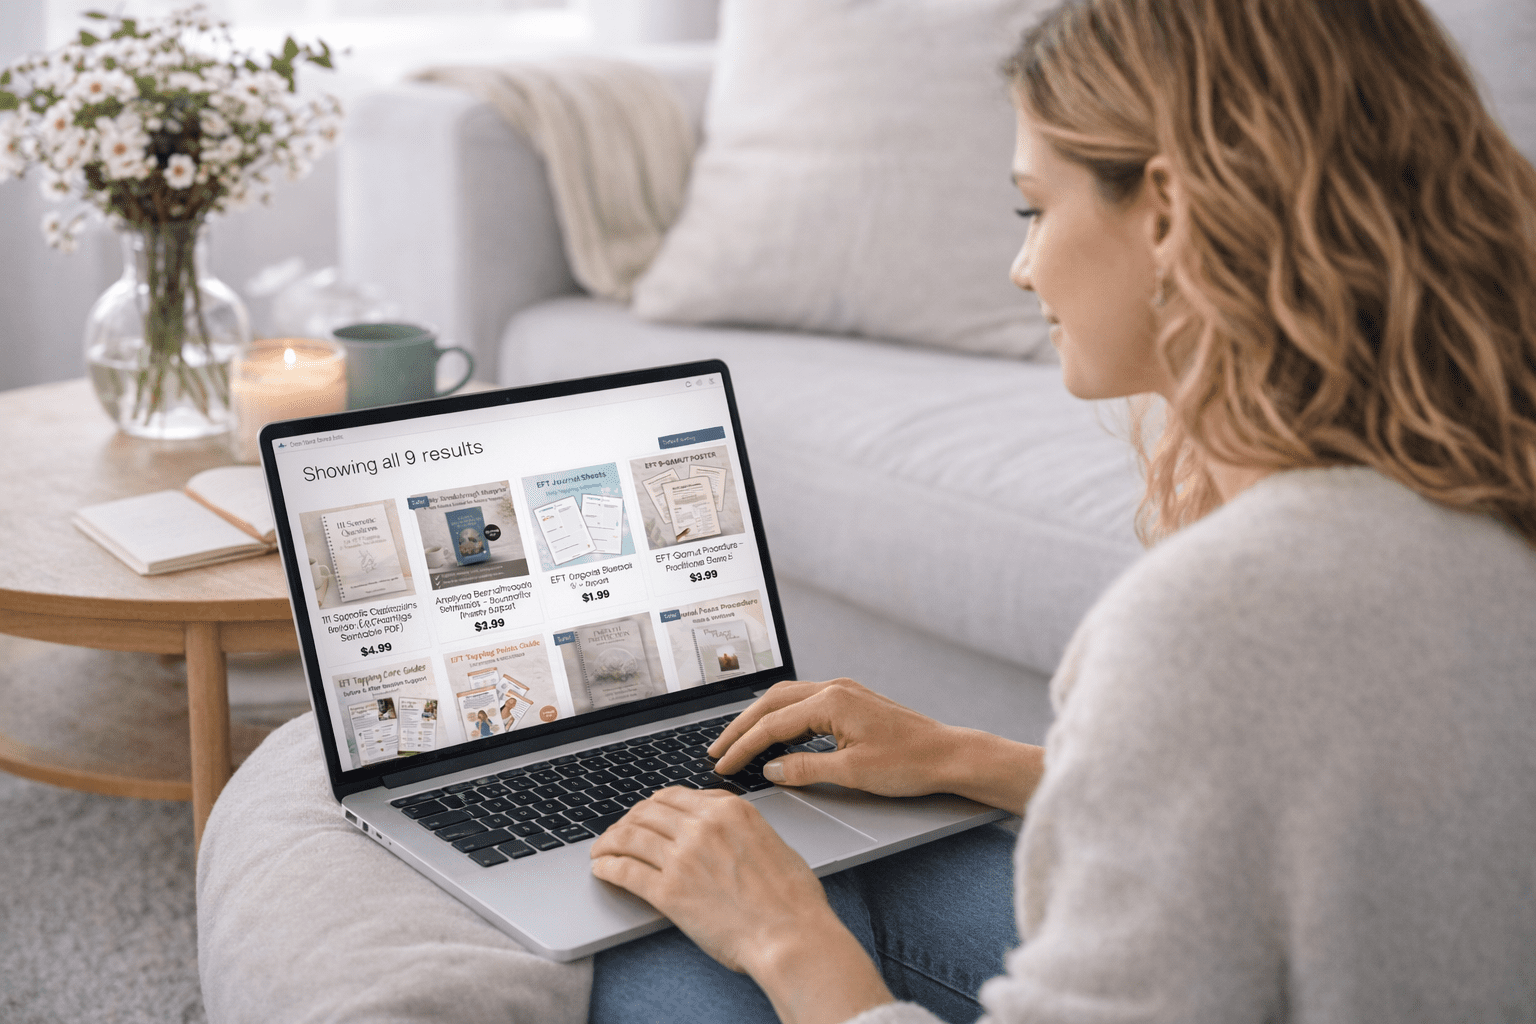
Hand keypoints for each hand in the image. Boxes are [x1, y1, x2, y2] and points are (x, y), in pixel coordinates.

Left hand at [591, 787, 891, 1023]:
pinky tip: (602, 869)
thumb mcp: (769, 839)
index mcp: (728, 809)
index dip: (651, 805)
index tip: (644, 814)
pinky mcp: (668, 892)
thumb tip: (715, 824)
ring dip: (609, 842)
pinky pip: (625, 871)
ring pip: (630, 837)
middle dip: (627, 821)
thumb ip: (736, 825)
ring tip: (601, 851)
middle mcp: (701, 826)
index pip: (673, 795)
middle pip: (646, 812)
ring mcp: (682, 857)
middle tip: (618, 832)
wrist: (790, 936)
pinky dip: (608, 867)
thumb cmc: (790, 897)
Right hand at [710, 678, 1045, 813]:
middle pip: (771, 702)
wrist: (949, 755)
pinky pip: (804, 704)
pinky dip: (782, 719)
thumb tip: (771, 769)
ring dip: (759, 720)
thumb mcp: (852, 773)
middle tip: (717, 750)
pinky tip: (775, 737)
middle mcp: (834, 689)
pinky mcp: (852, 702)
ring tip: (737, 743)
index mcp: (831, 702)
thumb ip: (806, 769)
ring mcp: (844, 693)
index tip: (722, 765)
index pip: (773, 724)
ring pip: (786, 700)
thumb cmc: (909, 763)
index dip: (743, 747)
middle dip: (741, 726)